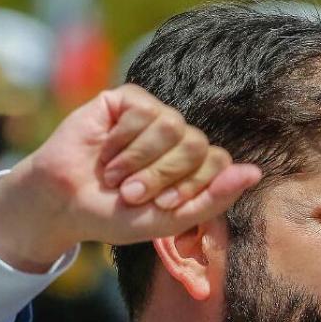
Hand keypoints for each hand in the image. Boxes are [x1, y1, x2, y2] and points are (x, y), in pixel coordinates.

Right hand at [0, 84, 261, 272]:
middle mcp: (181, 139)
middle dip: (162, 176)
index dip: (189, 186)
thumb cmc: (115, 215)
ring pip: (172, 125)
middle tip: (130, 193)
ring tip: (114, 177)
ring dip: (138, 160)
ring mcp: (155, 117)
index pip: (218, 164)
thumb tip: (256, 172)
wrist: (64, 203)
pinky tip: (104, 153)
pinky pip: (143, 110)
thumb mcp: (168, 220)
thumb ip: (213, 200)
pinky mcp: (128, 100)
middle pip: (197, 145)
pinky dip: (121, 140)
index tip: (158, 207)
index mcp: (195, 168)